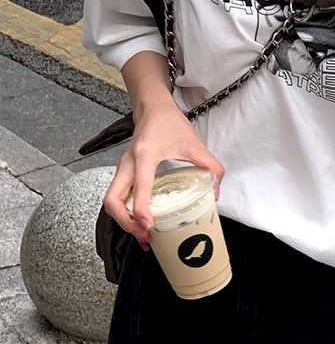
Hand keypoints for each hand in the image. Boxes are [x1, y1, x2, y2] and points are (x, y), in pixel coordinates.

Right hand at [102, 102, 224, 245]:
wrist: (153, 108)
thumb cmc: (169, 123)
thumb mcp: (195, 144)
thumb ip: (211, 167)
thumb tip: (215, 193)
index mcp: (145, 155)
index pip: (139, 187)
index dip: (141, 210)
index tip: (149, 226)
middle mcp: (128, 164)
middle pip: (112, 201)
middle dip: (125, 223)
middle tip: (145, 235)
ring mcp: (122, 169)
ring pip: (111, 201)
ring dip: (123, 221)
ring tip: (143, 234)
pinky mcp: (123, 173)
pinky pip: (116, 197)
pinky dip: (124, 213)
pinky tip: (140, 223)